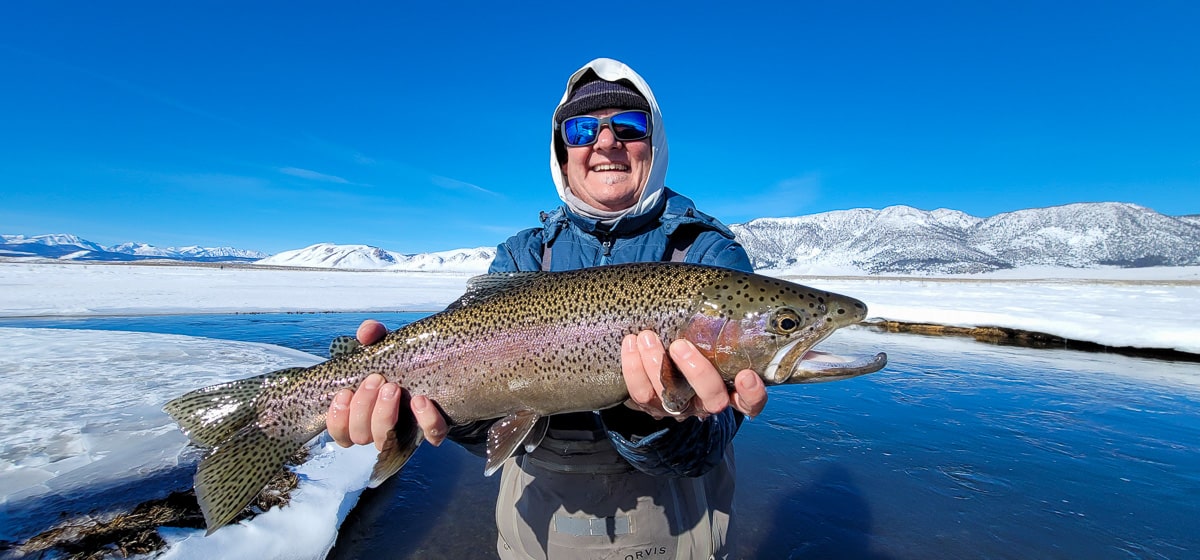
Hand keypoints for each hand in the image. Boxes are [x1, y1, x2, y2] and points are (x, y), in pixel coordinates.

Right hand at [326, 320, 448, 448]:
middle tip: (376, 380)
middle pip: (360, 436)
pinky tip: (420, 400)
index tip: (344, 392)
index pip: (341, 433)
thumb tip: (366, 333)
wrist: (439, 364)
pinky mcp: (434, 429)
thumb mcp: (385, 345)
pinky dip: (425, 420)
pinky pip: (431, 436)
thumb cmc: (401, 361)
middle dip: (363, 407)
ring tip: (393, 388)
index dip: (337, 418)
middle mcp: (381, 429)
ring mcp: (407, 432)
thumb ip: (372, 334)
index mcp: (363, 415)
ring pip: (386, 441)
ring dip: (384, 415)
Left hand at [620, 330, 767, 419]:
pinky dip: (633, 369)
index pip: (750, 401)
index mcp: (729, 388)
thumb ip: (719, 320)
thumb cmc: (695, 338)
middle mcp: (706, 401)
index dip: (752, 394)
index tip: (746, 374)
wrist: (660, 357)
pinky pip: (640, 393)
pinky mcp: (650, 405)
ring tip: (647, 337)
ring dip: (656, 366)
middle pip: (711, 399)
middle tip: (679, 345)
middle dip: (696, 372)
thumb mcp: (711, 332)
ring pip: (669, 397)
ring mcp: (678, 406)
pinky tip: (630, 343)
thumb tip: (717, 285)